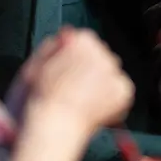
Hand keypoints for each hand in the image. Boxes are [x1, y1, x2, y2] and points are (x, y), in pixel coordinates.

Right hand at [18, 26, 134, 130]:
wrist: (54, 124)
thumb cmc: (41, 97)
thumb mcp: (36, 62)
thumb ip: (53, 45)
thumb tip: (66, 36)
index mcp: (82, 40)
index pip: (84, 42)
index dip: (74, 59)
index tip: (67, 73)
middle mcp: (102, 51)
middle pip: (99, 57)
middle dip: (90, 70)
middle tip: (75, 90)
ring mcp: (115, 71)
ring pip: (110, 75)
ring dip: (101, 85)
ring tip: (83, 102)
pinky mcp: (124, 91)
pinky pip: (121, 92)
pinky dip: (112, 101)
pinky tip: (94, 109)